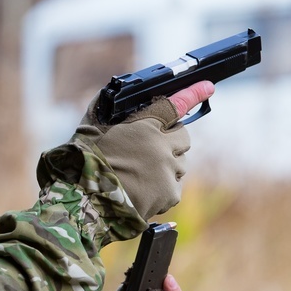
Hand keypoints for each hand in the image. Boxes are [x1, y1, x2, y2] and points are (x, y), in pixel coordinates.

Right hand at [75, 80, 214, 219]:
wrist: (85, 203)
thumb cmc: (83, 163)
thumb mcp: (89, 128)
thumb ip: (103, 109)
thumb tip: (111, 94)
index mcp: (144, 127)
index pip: (175, 105)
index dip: (193, 94)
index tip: (207, 87)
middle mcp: (161, 148)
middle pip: (183, 137)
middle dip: (171, 140)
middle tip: (151, 148)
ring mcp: (168, 172)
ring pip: (180, 164)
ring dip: (167, 166)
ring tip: (141, 175)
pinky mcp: (169, 194)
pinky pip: (174, 186)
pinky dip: (162, 188)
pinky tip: (143, 190)